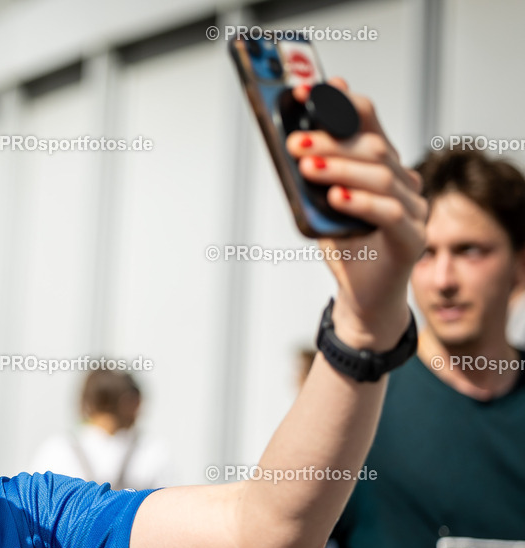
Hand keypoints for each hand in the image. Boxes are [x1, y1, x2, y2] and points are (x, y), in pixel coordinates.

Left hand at [286, 78, 426, 349]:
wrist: (363, 298)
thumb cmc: (345, 247)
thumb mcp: (321, 205)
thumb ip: (314, 174)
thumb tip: (291, 140)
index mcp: (384, 165)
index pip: (369, 121)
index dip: (341, 103)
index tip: (307, 91)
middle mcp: (405, 182)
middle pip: (373, 147)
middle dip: (330, 140)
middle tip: (294, 142)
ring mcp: (415, 210)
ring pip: (381, 175)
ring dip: (340, 168)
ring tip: (307, 168)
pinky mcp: (413, 240)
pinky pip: (390, 214)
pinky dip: (361, 202)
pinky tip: (336, 198)